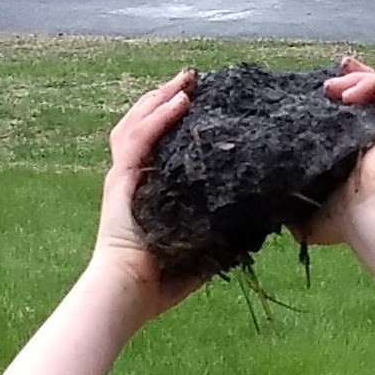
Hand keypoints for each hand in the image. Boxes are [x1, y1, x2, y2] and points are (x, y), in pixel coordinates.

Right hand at [89, 70, 199, 314]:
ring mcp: (124, 175)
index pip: (157, 143)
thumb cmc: (158, 283)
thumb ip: (218, 238)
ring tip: (186, 81)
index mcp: (146, 190)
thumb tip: (252, 231)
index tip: (197, 103)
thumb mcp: (198, 254)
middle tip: (193, 80)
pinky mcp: (122, 179)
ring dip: (163, 97)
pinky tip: (180, 100)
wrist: (127, 294)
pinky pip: (142, 137)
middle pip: (145, 123)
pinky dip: (160, 116)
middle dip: (167, 97)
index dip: (173, 120)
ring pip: (139, 121)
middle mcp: (132, 177)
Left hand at [299, 65, 374, 242]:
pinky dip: (371, 83)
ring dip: (355, 81)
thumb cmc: (348, 220)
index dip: (343, 93)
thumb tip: (273, 209)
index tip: (321, 88)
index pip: (360, 113)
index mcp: (372, 155)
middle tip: (326, 82)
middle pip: (374, 94)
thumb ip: (296, 206)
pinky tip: (348, 97)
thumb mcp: (313, 212)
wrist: (370, 215)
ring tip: (331, 92)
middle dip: (350, 78)